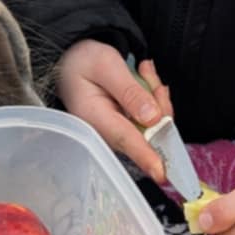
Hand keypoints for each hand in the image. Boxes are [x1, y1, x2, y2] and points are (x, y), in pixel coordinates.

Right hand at [54, 40, 173, 184]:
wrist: (72, 61)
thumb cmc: (83, 62)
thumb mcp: (106, 64)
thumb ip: (129, 90)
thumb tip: (153, 118)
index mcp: (93, 117)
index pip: (125, 139)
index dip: (145, 156)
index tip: (162, 173)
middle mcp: (106, 132)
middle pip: (148, 132)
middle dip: (159, 102)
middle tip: (146, 69)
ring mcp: (118, 132)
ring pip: (154, 125)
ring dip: (156, 96)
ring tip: (142, 69)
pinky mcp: (126, 128)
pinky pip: (152, 119)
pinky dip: (154, 98)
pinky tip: (143, 77)